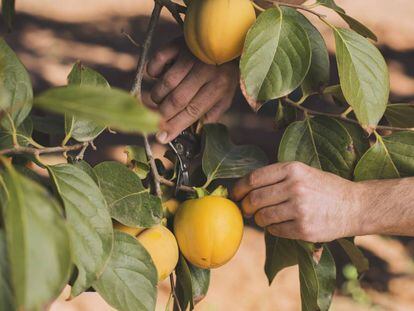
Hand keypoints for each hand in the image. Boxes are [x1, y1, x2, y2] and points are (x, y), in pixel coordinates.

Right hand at [145, 39, 238, 143]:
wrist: (226, 37)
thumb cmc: (224, 72)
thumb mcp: (226, 95)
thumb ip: (213, 114)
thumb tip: (194, 132)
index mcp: (219, 86)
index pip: (193, 111)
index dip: (175, 126)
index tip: (161, 138)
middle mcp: (205, 71)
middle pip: (178, 99)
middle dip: (162, 115)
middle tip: (155, 121)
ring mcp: (191, 56)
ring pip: (166, 83)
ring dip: (157, 96)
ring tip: (159, 100)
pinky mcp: (178, 44)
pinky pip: (157, 60)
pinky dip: (153, 72)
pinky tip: (159, 76)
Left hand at [231, 162, 364, 241]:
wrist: (355, 206)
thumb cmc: (324, 188)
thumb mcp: (303, 171)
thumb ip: (278, 177)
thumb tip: (246, 188)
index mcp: (293, 169)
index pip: (254, 178)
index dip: (239, 188)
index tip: (235, 194)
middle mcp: (295, 187)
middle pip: (254, 199)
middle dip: (245, 206)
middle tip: (245, 209)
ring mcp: (300, 209)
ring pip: (262, 216)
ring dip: (258, 219)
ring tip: (262, 217)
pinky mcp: (304, 229)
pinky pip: (275, 230)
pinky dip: (272, 229)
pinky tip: (278, 225)